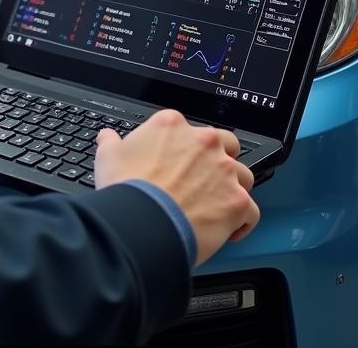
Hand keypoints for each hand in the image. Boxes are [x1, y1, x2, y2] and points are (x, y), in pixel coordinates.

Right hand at [94, 110, 259, 264]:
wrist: (141, 221)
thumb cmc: (127, 189)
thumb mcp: (108, 157)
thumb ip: (111, 142)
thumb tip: (107, 137)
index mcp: (173, 126)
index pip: (190, 129)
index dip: (187, 148)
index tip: (180, 163)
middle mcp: (203, 142)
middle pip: (227, 144)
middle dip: (221, 160)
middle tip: (205, 181)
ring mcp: (223, 171)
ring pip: (244, 176)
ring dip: (234, 189)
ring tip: (219, 206)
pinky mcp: (237, 201)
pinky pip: (251, 212)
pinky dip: (244, 222)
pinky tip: (232, 231)